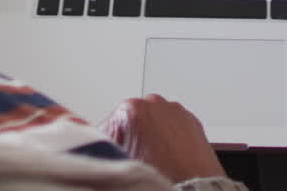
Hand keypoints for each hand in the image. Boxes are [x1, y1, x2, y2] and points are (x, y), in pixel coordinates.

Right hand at [99, 94, 225, 182]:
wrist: (194, 189)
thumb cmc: (161, 176)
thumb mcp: (120, 158)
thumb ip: (103, 142)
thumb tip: (92, 139)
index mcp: (131, 109)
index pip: (107, 125)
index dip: (107, 144)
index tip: (113, 154)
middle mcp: (154, 103)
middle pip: (131, 120)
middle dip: (130, 137)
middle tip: (135, 158)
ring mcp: (174, 110)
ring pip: (152, 121)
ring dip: (149, 134)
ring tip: (154, 159)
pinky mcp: (191, 119)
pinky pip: (172, 125)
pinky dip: (168, 136)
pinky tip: (168, 155)